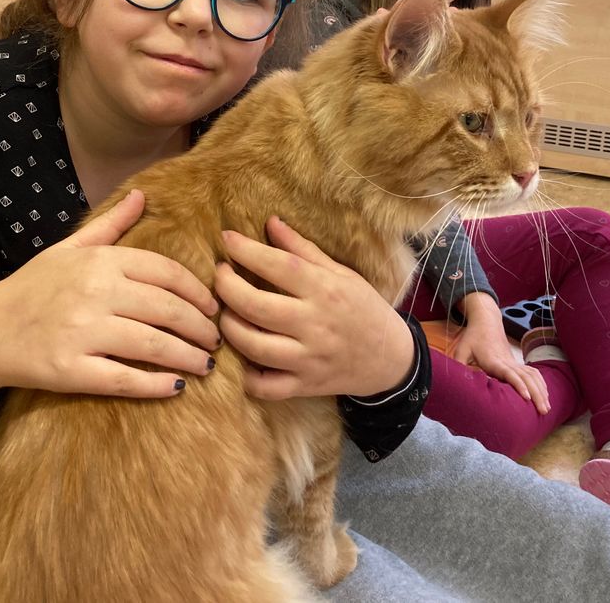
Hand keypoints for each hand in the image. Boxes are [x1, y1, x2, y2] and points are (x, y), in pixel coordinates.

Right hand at [0, 189, 219, 400]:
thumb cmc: (33, 288)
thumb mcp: (68, 249)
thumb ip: (110, 225)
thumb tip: (142, 195)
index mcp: (99, 262)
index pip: (166, 272)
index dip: (198, 292)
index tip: (212, 308)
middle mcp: (94, 293)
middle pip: (168, 310)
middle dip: (201, 328)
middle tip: (216, 340)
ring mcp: (82, 332)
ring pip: (155, 345)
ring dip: (189, 357)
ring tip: (206, 365)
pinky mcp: (71, 370)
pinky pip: (126, 379)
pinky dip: (157, 385)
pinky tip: (177, 387)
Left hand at [215, 216, 414, 400]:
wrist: (390, 358)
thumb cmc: (363, 308)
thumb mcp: (340, 273)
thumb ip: (302, 250)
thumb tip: (270, 222)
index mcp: (325, 290)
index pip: (277, 265)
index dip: (245, 250)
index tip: (226, 238)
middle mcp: (314, 324)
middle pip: (256, 306)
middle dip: (227, 287)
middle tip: (219, 275)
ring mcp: (308, 359)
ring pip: (253, 346)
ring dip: (229, 327)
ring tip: (226, 312)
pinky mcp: (305, 386)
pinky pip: (266, 386)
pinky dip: (247, 376)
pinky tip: (243, 357)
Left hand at [452, 292, 549, 413]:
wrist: (486, 321)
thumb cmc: (472, 338)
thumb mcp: (461, 349)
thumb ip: (458, 365)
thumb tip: (454, 382)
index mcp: (494, 360)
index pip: (509, 374)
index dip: (518, 385)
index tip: (527, 398)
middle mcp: (507, 362)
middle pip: (526, 378)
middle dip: (536, 394)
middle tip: (543, 411)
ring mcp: (513, 362)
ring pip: (532, 376)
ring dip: (541, 391)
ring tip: (547, 408)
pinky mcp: (515, 363)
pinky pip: (532, 373)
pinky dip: (540, 383)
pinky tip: (545, 394)